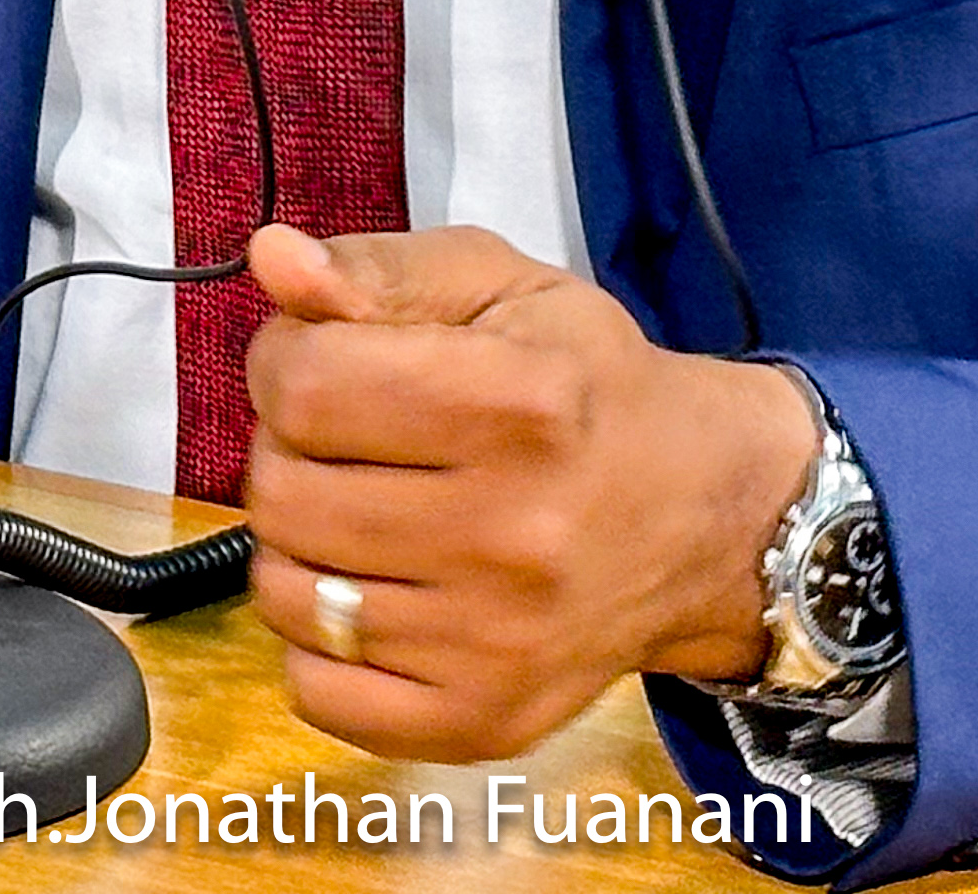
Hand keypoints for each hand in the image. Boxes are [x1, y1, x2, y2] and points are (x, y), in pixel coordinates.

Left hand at [237, 222, 820, 759]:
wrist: (704, 517)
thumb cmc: (587, 388)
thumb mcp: (501, 289)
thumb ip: (379, 270)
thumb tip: (274, 257)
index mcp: (520, 406)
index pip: (305, 386)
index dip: (284, 361)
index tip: (316, 362)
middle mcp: (514, 535)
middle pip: (285, 492)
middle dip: (292, 452)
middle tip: (350, 443)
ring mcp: (497, 643)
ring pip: (288, 593)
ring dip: (302, 545)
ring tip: (365, 513)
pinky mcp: (482, 720)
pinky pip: (317, 690)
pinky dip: (321, 642)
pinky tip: (378, 593)